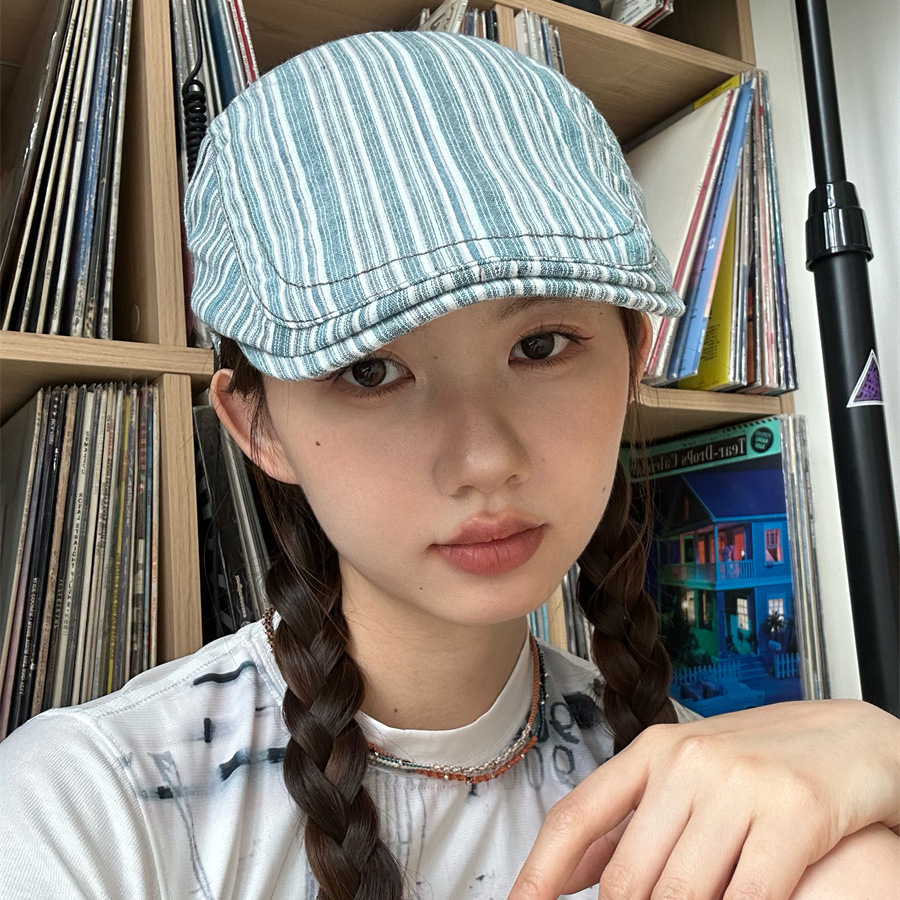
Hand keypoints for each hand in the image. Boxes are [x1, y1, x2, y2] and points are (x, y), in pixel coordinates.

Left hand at [506, 698, 899, 899]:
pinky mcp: (794, 813)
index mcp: (653, 750)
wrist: (852, 738)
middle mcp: (688, 761)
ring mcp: (740, 784)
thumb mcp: (686, 778)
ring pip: (680, 894)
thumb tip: (564, 876)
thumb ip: (629, 824)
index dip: (537, 873)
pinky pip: (745, 897)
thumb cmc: (760, 764)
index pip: (578, 816)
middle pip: (627, 876)